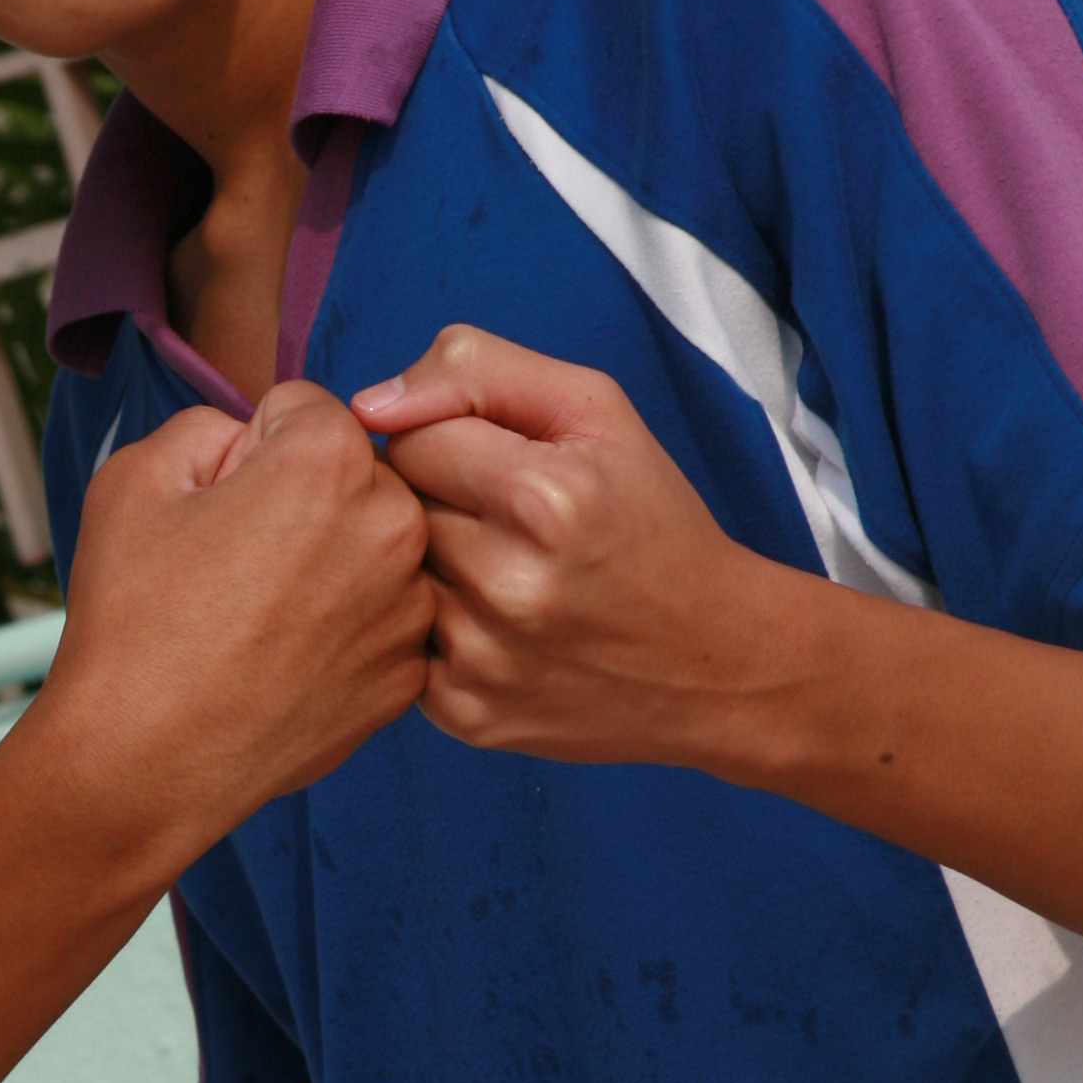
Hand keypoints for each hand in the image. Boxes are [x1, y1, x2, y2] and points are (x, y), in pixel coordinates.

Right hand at [44, 382, 430, 872]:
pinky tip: (284, 661)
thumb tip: (253, 440)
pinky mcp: (407, 675)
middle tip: (236, 563)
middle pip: (352, 477)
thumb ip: (210, 424)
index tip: (220, 503)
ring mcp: (409, 609)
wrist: (144, 760)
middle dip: (303, 501)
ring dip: (331, 565)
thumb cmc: (133, 620)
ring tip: (258, 617)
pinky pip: (380, 620)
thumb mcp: (136, 475)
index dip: (250, 449)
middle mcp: (393, 526)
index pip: (305, 409)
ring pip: (373, 549)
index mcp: (330, 461)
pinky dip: (342, 631)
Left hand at [353, 328, 771, 767]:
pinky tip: (495, 627)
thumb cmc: (650, 520)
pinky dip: (435, 630)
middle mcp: (507, 583)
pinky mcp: (464, 712)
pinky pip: (401, 645)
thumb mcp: (595, 411)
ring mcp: (482, 657)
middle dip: (435, 505)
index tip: (497, 469)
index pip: (409, 439)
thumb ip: (478, 369)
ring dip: (430, 569)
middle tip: (501, 525)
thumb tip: (369, 403)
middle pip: (393, 510)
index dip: (447, 444)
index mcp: (542, 496)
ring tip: (500, 574)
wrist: (713, 660)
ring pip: (391, 579)